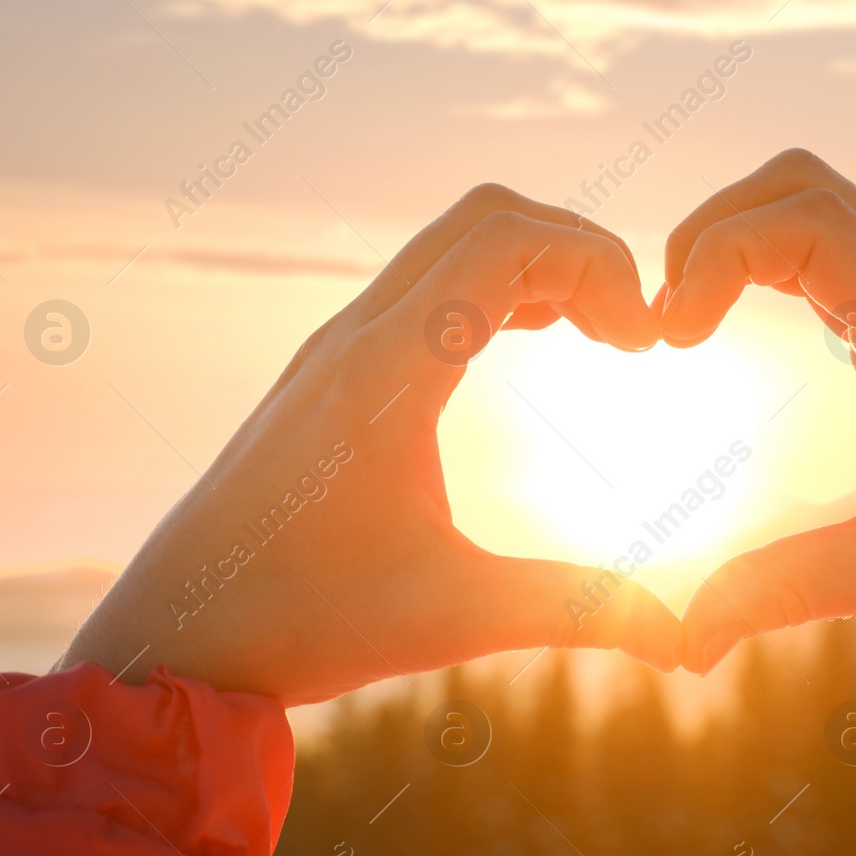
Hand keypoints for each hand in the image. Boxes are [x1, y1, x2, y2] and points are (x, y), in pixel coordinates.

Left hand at [58, 186, 681, 703]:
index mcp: (387, 372)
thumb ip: (574, 611)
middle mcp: (356, 339)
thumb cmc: (300, 622)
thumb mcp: (451, 616)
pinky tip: (526, 345)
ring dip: (532, 266)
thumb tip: (680, 636)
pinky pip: (422, 290)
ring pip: (448, 249)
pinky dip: (489, 291)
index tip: (645, 341)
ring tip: (598, 334)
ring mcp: (335, 352)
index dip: (597, 262)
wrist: (175, 632)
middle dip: (576, 250)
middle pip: (483, 219)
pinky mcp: (327, 378)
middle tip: (631, 330)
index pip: (506, 242)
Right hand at [661, 150, 855, 672]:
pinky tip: (737, 332)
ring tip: (689, 321)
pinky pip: (835, 252)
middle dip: (714, 228)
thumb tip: (685, 641)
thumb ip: (787, 592)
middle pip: (803, 185)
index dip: (719, 253)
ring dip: (740, 239)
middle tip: (667, 317)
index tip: (674, 338)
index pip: (809, 221)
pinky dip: (769, 265)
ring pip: (819, 206)